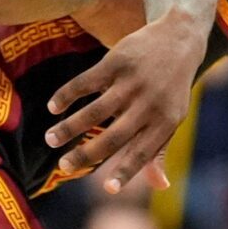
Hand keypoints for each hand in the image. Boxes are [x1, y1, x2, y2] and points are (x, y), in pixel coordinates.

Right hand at [45, 12, 210, 193]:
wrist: (178, 39)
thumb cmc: (171, 88)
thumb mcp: (172, 118)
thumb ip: (159, 151)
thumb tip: (160, 186)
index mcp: (164, 122)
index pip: (143, 153)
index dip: (126, 171)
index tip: (108, 189)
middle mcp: (149, 104)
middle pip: (114, 137)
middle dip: (86, 154)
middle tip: (63, 166)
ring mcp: (132, 82)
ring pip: (95, 111)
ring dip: (70, 127)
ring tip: (50, 139)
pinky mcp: (118, 62)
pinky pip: (86, 82)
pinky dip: (67, 95)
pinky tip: (53, 107)